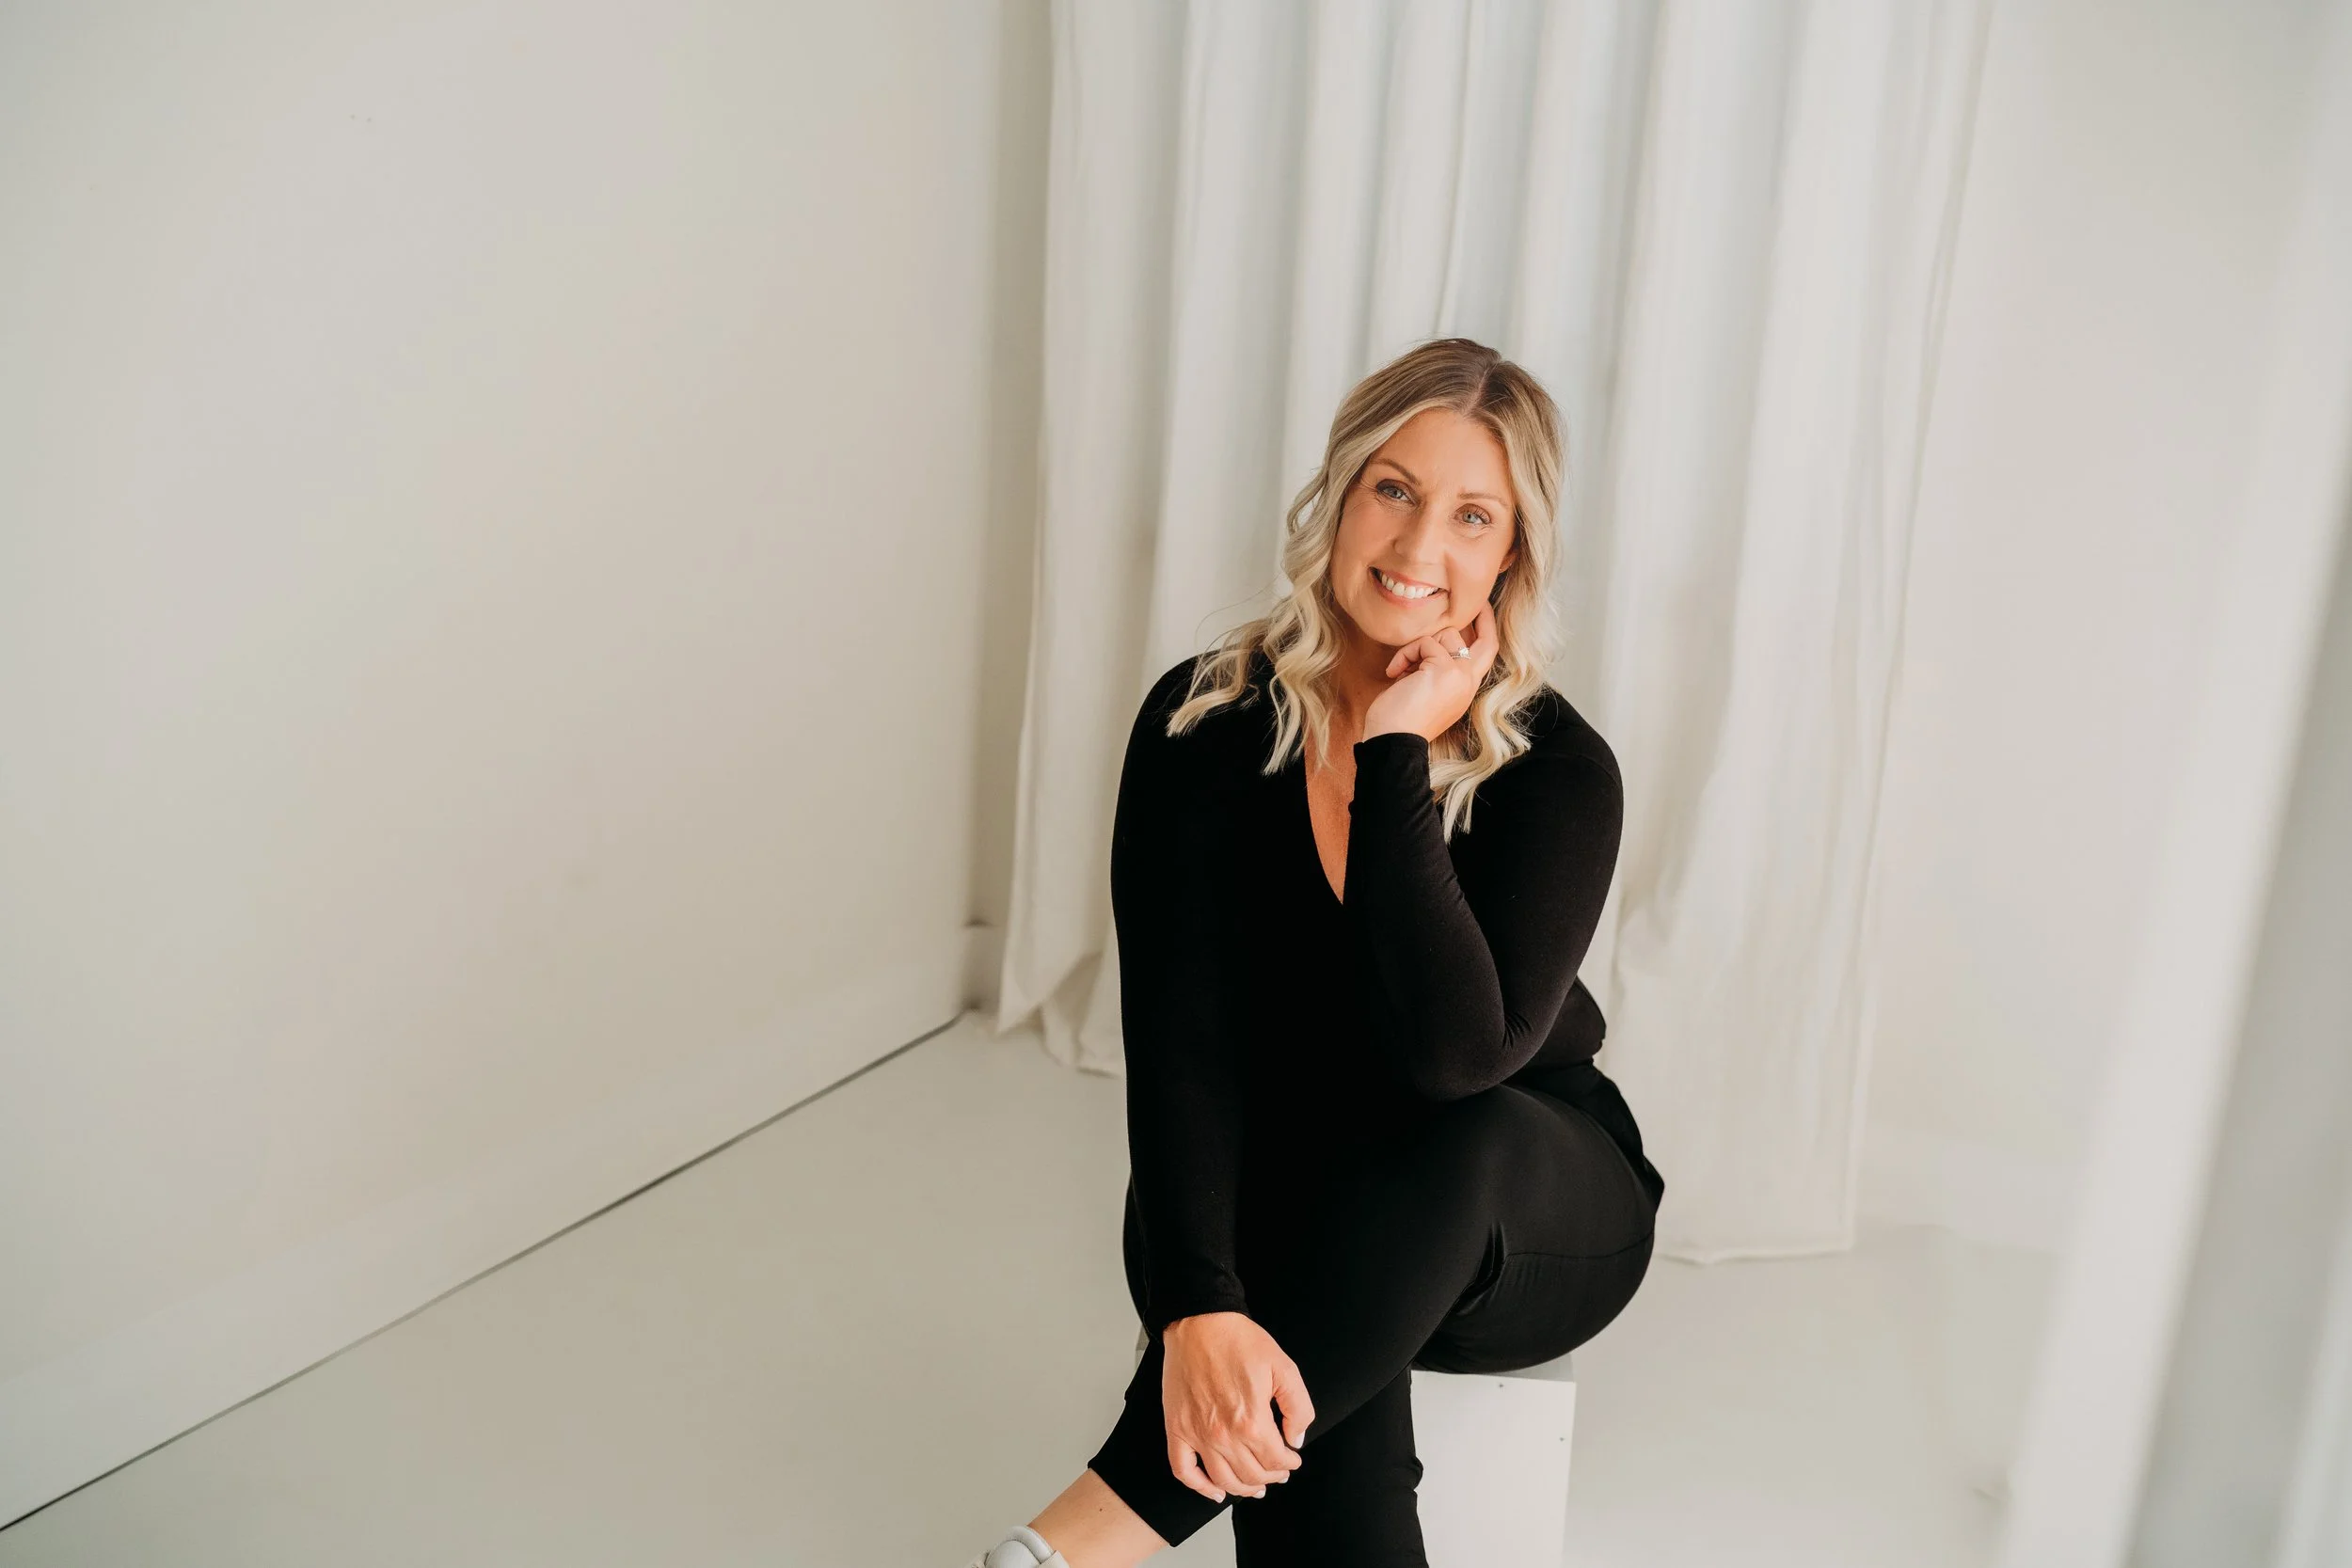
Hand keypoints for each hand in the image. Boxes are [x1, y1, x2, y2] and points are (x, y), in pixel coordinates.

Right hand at [1160, 1311, 1313, 1502]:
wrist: (1199, 1322)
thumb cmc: (1238, 1340)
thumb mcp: (1284, 1367)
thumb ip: (1298, 1407)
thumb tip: (1296, 1438)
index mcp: (1251, 1421)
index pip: (1276, 1460)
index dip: (1289, 1463)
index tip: (1292, 1459)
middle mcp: (1222, 1434)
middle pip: (1252, 1475)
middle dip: (1271, 1476)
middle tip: (1278, 1471)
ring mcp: (1197, 1434)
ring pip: (1223, 1480)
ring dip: (1244, 1488)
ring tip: (1255, 1486)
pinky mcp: (1177, 1429)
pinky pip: (1184, 1471)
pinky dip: (1200, 1487)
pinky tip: (1215, 1491)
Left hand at [1362, 598, 1499, 741]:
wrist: (1393, 741)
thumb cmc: (1400, 720)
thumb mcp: (1426, 691)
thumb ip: (1437, 670)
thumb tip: (1433, 642)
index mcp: (1466, 689)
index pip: (1486, 654)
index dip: (1486, 629)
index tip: (1482, 608)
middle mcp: (1469, 682)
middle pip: (1484, 640)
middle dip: (1481, 616)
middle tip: (1475, 602)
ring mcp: (1459, 675)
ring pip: (1446, 634)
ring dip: (1418, 646)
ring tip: (1402, 669)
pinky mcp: (1444, 669)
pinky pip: (1424, 643)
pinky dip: (1405, 654)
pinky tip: (1394, 673)